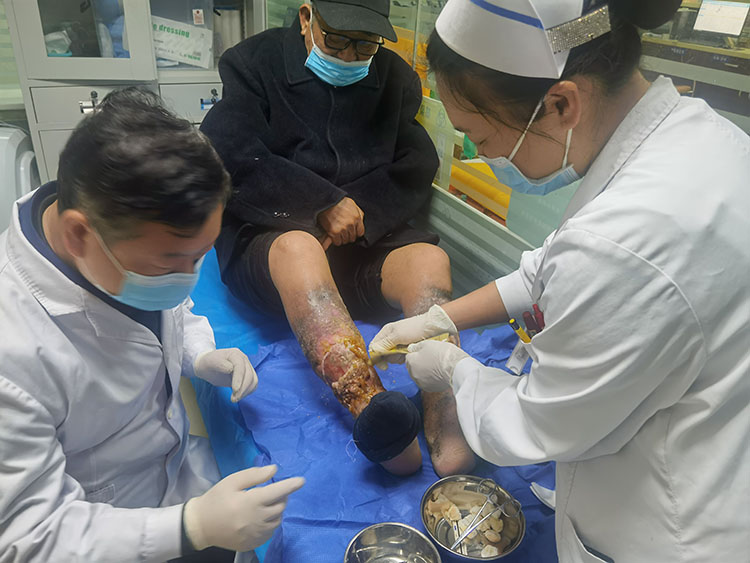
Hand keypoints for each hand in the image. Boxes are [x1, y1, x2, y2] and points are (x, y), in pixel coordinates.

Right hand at [183, 465, 304, 551]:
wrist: (201, 526)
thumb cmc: (216, 499)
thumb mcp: (232, 482)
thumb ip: (254, 475)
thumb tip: (274, 470)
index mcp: (252, 502)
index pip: (279, 492)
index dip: (292, 485)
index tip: (302, 481)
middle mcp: (257, 520)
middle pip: (281, 505)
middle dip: (281, 496)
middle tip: (272, 490)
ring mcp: (256, 534)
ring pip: (278, 519)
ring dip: (277, 509)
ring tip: (265, 503)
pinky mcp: (254, 543)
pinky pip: (271, 531)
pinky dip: (271, 522)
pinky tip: (260, 517)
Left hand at [194, 348, 257, 402]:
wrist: (208, 366)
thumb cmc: (208, 363)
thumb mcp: (211, 363)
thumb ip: (220, 364)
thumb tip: (231, 369)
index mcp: (235, 354)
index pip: (241, 367)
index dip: (239, 379)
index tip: (234, 390)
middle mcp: (243, 360)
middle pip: (249, 375)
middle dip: (243, 388)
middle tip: (233, 399)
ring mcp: (247, 367)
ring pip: (253, 380)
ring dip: (246, 392)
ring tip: (234, 398)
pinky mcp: (247, 376)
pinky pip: (252, 385)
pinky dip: (247, 392)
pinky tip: (238, 396)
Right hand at [317, 197, 364, 246]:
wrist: (325, 201)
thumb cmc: (337, 202)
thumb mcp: (352, 203)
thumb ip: (359, 212)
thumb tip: (361, 220)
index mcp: (356, 217)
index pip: (360, 232)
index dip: (356, 233)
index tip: (352, 231)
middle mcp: (351, 224)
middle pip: (352, 238)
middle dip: (348, 235)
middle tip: (343, 231)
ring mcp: (342, 229)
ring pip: (345, 241)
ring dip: (342, 238)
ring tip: (338, 232)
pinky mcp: (334, 232)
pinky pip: (337, 242)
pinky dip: (335, 240)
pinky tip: (334, 235)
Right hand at [369, 305, 457, 368]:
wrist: (435, 327)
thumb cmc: (416, 328)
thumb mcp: (398, 335)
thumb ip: (384, 344)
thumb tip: (373, 352)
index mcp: (386, 332)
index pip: (374, 347)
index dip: (376, 358)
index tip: (384, 366)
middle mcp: (391, 338)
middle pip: (383, 354)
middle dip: (391, 357)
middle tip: (400, 353)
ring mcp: (399, 343)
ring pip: (393, 357)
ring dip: (399, 357)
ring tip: (408, 351)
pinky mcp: (407, 348)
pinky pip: (401, 357)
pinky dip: (405, 357)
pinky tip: (411, 353)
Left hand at [405, 340, 469, 392]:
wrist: (457, 368)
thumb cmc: (443, 354)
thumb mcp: (428, 344)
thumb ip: (417, 346)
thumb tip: (411, 348)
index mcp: (411, 362)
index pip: (409, 356)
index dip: (417, 353)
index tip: (424, 351)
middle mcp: (413, 374)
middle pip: (413, 366)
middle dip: (419, 362)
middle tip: (431, 357)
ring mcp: (421, 383)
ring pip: (419, 375)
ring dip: (424, 371)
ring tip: (436, 365)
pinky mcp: (430, 388)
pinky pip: (426, 382)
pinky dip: (430, 378)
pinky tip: (438, 373)